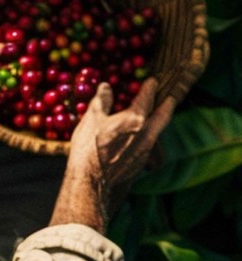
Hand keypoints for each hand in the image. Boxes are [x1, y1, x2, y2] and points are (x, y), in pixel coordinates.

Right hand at [50, 78, 175, 231]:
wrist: (92, 179)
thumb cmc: (90, 146)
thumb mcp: (92, 118)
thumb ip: (102, 100)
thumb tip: (106, 87)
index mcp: (135, 119)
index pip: (147, 99)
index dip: (150, 88)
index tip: (153, 81)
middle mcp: (146, 135)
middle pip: (162, 116)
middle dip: (167, 106)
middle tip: (171, 99)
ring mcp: (145, 151)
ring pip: (157, 132)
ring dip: (158, 122)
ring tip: (157, 117)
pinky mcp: (139, 164)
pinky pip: (149, 145)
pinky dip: (148, 136)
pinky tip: (140, 138)